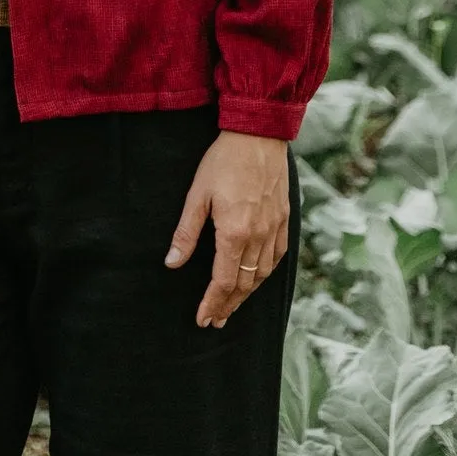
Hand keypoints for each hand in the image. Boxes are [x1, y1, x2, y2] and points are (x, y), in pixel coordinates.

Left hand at [163, 131, 289, 327]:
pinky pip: (278, 257)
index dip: (212, 304)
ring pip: (262, 275)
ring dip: (247, 294)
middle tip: (216, 321)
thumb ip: (186, 232)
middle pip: (243, 284)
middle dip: (228, 306)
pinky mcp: (285, 219)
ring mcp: (275, 229)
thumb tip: (171, 263)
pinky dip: (267, 274)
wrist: (258, 134)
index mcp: (235, 233)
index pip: (222, 281)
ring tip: (233, 306)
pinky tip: (258, 278)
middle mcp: (258, 237)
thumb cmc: (224, 160)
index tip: (203, 319)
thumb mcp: (198, 193)